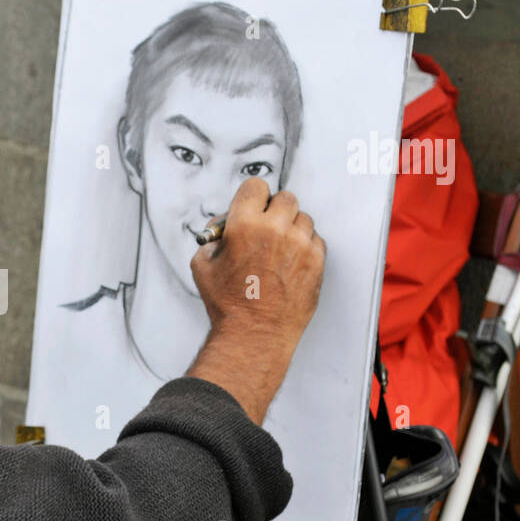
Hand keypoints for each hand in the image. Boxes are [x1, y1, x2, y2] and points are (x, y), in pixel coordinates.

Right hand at [187, 178, 325, 422]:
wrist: (255, 333)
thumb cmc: (228, 305)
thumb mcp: (202, 266)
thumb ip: (213, 239)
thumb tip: (223, 228)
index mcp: (244, 225)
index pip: (256, 186)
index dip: (252, 197)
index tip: (253, 206)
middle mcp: (275, 230)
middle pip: (285, 198)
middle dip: (275, 210)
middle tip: (267, 227)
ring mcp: (299, 245)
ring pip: (303, 218)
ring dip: (292, 228)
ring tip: (279, 249)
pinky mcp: (317, 261)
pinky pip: (316, 240)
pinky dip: (305, 247)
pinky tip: (290, 263)